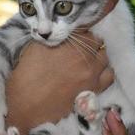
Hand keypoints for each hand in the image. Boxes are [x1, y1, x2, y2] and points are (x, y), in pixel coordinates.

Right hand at [5, 0, 120, 134]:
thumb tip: (58, 29)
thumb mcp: (35, 46)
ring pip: (105, 57)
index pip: (86, 28)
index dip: (80, 30)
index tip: (76, 32)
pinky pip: (109, 76)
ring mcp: (92, 74)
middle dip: (90, 42)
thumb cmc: (25, 75)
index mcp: (71, 43)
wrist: (25, 106)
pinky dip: (104, 71)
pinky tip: (95, 72)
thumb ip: (52, 35)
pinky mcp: (93, 90)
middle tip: (80, 46)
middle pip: (98, 42)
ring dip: (98, 55)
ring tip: (87, 59)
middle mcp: (86, 57)